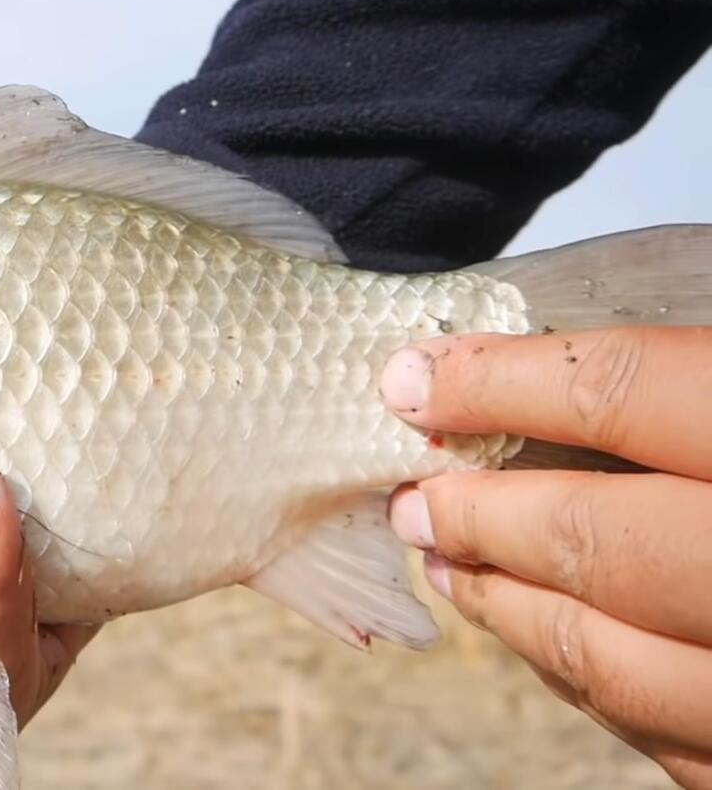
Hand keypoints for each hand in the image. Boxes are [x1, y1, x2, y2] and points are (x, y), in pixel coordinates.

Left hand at [381, 327, 711, 787]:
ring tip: (448, 564)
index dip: (502, 382)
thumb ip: (686, 383)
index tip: (415, 379)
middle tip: (414, 499)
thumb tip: (557, 364)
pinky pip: (655, 733)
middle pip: (596, 539)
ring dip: (507, 608)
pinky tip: (543, 639)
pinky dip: (581, 680)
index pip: (624, 395)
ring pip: (610, 659)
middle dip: (480, 515)